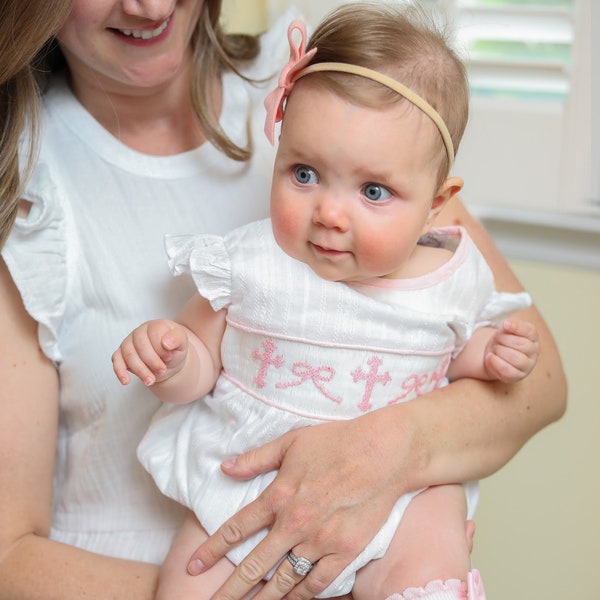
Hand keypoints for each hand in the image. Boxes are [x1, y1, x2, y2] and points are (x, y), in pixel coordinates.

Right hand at [112, 319, 189, 385]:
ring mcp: (129, 342)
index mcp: (155, 325)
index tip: (169, 357)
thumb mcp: (183, 344)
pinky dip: (120, 371)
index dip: (161, 348)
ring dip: (140, 370)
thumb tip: (166, 342)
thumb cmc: (174, 350)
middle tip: (162, 371)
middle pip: (140, 345)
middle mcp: (140, 331)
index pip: (154, 333)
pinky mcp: (121, 353)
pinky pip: (116, 360)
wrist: (168, 362)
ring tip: (151, 381)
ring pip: (129, 354)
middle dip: (152, 361)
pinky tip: (126, 381)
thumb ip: (178, 339)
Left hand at [185, 411, 411, 599]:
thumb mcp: (291, 442)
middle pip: (254, 565)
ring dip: (262, 599)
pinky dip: (301, 597)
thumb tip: (225, 468)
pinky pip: (318, 584)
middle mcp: (294, 523)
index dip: (211, 550)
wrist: (383, 452)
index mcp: (279, 495)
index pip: (236, 529)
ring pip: (284, 580)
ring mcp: (320, 541)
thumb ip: (256, 459)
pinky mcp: (346, 551)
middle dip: (229, 590)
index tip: (192, 567)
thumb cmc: (337, 441)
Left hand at [484, 319, 539, 383]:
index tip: (505, 324)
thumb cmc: (502, 340)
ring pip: (517, 359)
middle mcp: (533, 352)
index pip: (530, 331)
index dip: (517, 327)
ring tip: (494, 348)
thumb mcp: (505, 329)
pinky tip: (489, 357)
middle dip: (504, 340)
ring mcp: (527, 366)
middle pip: (522, 345)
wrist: (494, 354)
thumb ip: (509, 325)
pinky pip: (508, 372)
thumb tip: (508, 324)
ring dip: (500, 351)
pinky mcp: (516, 376)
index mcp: (532, 337)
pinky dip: (496, 363)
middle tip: (496, 339)